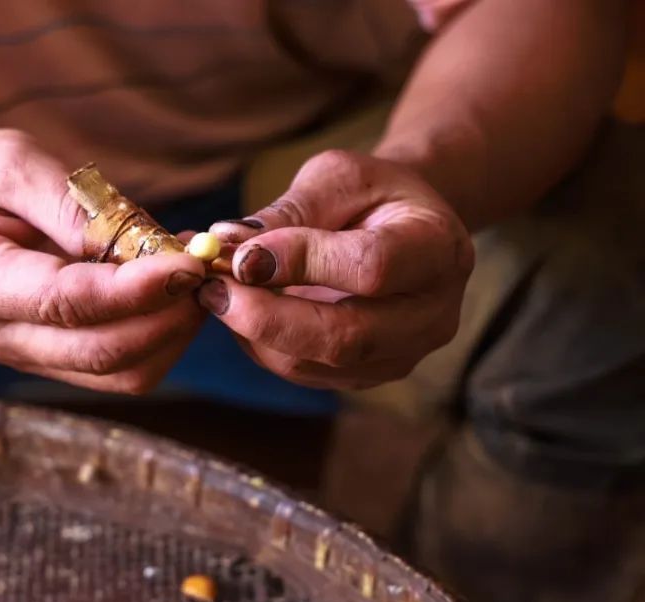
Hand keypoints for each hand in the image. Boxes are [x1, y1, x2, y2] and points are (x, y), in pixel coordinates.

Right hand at [0, 129, 206, 392]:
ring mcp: (16, 357)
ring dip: (168, 332)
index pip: (64, 302)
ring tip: (190, 279)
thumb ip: (71, 206)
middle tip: (204, 270)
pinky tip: (167, 294)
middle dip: (165, 316)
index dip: (134, 290)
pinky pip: (114, 370)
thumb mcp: (13, 162)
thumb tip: (141, 248)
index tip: (189, 264)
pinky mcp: (44, 362)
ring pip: (117, 374)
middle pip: (99, 352)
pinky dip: (154, 336)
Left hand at [200, 150, 473, 389]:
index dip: (302, 262)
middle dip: (266, 317)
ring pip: (315, 363)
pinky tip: (240, 309)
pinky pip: (302, 372)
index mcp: (438, 250)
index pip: (371, 267)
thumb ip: (289, 211)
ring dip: (253, 332)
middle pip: (345, 336)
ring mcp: (401, 355)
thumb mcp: (337, 178)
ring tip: (216, 291)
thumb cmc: (369, 195)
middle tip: (211, 289)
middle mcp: (431, 315)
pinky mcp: (366, 376)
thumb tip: (229, 244)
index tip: (242, 254)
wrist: (402, 228)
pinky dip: (259, 343)